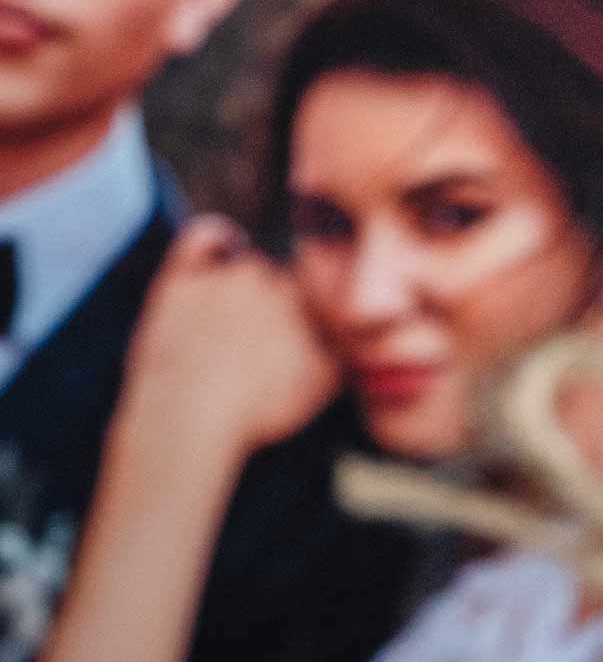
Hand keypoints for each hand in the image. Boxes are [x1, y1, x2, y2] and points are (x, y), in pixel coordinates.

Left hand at [121, 215, 339, 459]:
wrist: (187, 423)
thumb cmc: (259, 409)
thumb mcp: (325, 382)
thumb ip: (347, 342)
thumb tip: (362, 325)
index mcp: (302, 297)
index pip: (311, 288)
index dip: (301, 314)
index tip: (288, 338)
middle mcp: (266, 276)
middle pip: (275, 274)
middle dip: (270, 301)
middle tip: (257, 340)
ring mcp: (220, 276)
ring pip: (242, 260)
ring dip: (242, 282)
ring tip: (230, 324)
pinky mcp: (180, 282)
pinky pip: (203, 238)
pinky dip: (214, 239)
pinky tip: (221, 247)